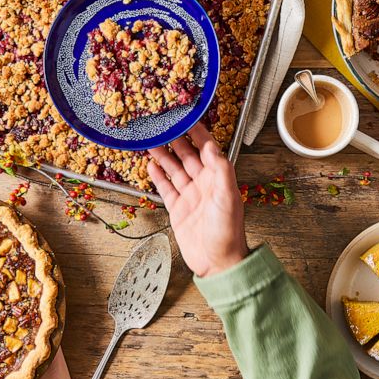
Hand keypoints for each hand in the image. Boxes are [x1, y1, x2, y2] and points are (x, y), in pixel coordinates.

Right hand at [148, 123, 248, 276]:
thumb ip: (222, 170)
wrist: (218, 262)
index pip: (207, 148)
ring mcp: (190, 196)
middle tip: (163, 125)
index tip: (187, 116)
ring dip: (164, 155)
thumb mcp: (228, 198)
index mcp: (218, 178)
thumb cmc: (228, 232)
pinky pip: (166, 188)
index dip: (197, 132)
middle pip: (188, 155)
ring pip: (174, 169)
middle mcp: (204, 184)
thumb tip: (212, 146)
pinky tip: (150, 165)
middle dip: (176, 139)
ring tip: (151, 141)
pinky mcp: (178, 209)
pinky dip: (158, 176)